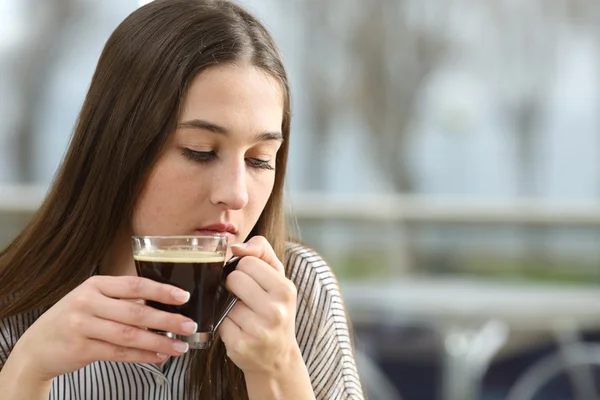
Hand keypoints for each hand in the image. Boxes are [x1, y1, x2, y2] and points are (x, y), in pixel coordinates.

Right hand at [12, 275, 197, 381]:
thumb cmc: (73, 319)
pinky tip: (159, 356)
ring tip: (180, 347)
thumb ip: (122, 299)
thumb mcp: (93, 300)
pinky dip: (143, 356)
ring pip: (130, 335)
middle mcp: (87, 302)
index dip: (161, 290)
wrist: (36, 347)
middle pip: (136, 312)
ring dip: (159, 342)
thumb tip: (163, 305)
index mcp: (95, 285)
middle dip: (168, 320)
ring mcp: (82, 326)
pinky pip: (119, 353)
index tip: (184, 296)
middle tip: (190, 325)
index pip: (135, 284)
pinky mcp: (81, 349)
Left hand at [220, 236, 298, 375]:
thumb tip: (235, 246)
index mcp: (286, 289)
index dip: (244, 270)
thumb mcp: (278, 279)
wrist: (278, 358)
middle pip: (233, 279)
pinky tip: (239, 330)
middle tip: (246, 299)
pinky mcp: (240, 346)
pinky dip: (225, 325)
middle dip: (234, 287)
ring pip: (224, 302)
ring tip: (245, 317)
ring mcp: (258, 330)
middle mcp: (275, 310)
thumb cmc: (276, 310)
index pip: (247, 262)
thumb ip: (261, 252)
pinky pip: (219, 322)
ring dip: (229, 308)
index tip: (253, 283)